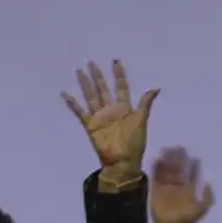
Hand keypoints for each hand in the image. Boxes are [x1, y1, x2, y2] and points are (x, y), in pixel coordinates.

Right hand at [61, 59, 158, 182]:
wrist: (123, 161)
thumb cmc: (135, 142)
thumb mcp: (142, 121)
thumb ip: (145, 104)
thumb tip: (156, 88)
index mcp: (124, 108)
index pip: (121, 87)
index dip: (119, 75)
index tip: (116, 61)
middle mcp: (111, 110)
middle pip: (103, 89)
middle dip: (98, 76)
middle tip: (91, 62)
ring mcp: (100, 117)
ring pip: (91, 96)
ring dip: (85, 84)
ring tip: (79, 71)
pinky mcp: (91, 125)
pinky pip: (80, 112)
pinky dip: (73, 103)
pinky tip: (65, 93)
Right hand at [150, 147, 215, 222]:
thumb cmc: (187, 218)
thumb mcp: (202, 208)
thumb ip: (208, 197)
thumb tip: (209, 183)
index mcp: (188, 189)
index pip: (191, 175)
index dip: (193, 166)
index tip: (194, 157)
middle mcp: (177, 186)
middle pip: (178, 169)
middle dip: (179, 159)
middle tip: (180, 148)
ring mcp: (166, 187)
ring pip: (167, 170)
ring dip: (168, 161)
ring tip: (168, 150)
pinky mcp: (156, 189)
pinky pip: (156, 176)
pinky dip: (156, 168)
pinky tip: (158, 159)